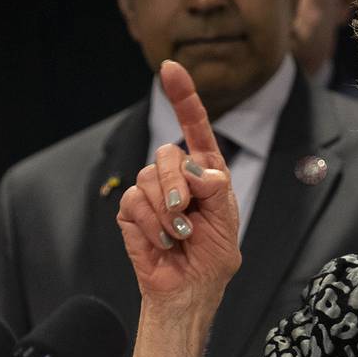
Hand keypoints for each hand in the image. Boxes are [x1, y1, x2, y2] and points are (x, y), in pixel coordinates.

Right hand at [116, 60, 242, 307]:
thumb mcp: (227, 220)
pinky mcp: (130, 211)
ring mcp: (150, 191)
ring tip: (180, 236)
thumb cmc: (213, 255)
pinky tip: (164, 242)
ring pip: (147, 177)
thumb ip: (216, 188)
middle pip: (166, 152)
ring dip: (167, 213)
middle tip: (186, 215)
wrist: (190, 288)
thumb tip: (194, 168)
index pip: (194, 126)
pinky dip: (152, 225)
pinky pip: (133, 201)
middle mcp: (177, 175)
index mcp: (205, 171)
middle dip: (177, 184)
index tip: (170, 67)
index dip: (183, 96)